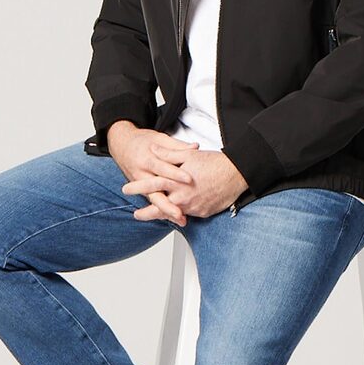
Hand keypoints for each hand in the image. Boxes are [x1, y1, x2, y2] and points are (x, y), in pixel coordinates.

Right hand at [107, 125, 202, 225]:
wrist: (121, 144)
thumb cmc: (143, 141)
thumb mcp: (159, 139)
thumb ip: (177, 146)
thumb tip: (195, 147)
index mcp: (147, 159)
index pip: (163, 168)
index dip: (176, 174)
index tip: (189, 180)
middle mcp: (142, 174)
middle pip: (155, 191)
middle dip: (167, 204)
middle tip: (180, 213)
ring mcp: (141, 184)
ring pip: (154, 201)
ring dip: (167, 212)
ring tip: (181, 221)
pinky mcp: (143, 190)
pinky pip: (154, 202)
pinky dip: (163, 212)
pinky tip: (175, 220)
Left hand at [118, 134, 248, 222]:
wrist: (237, 174)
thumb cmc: (214, 163)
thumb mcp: (189, 155)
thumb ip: (168, 154)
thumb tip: (154, 150)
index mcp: (176, 181)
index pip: (152, 185)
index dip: (137, 187)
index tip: (127, 189)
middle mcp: (183, 197)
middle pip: (159, 207)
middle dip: (146, 212)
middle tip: (136, 214)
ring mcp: (193, 207)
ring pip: (174, 213)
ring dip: (165, 213)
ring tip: (157, 214)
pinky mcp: (203, 212)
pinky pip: (190, 214)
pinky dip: (183, 212)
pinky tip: (180, 211)